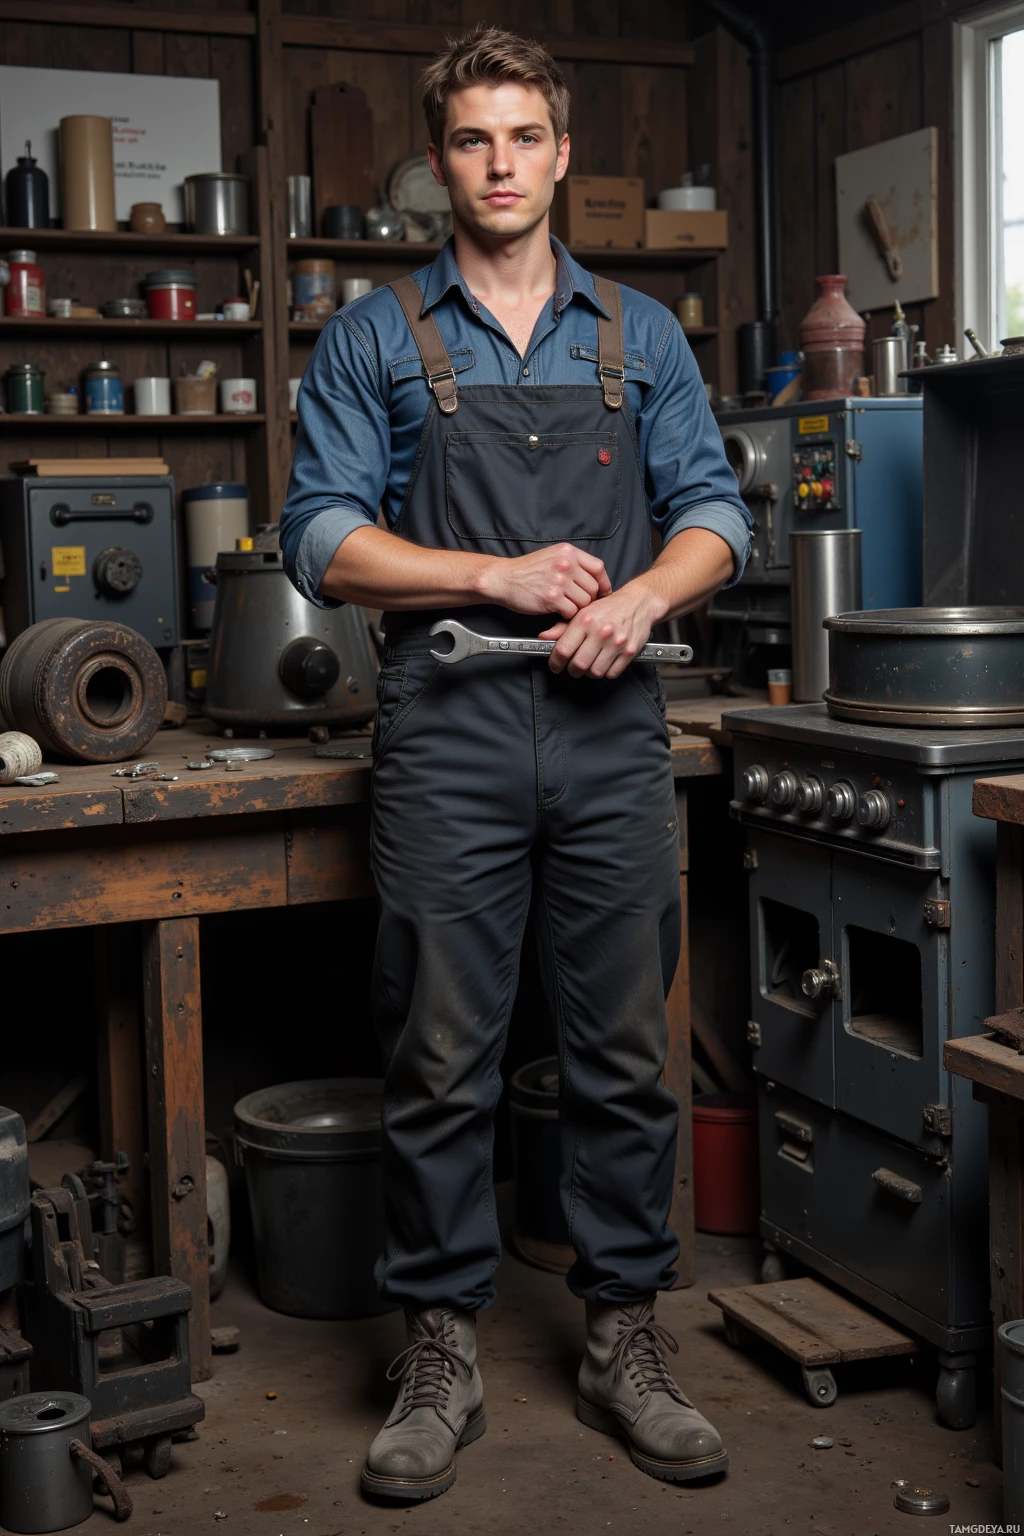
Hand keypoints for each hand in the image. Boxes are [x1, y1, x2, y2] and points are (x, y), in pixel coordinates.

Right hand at [479, 543, 610, 619]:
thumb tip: (595, 578)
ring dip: (576, 608)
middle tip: (577, 602)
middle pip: (593, 588)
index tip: (602, 592)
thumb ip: (573, 562)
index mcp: (568, 552)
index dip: (603, 582)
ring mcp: (559, 581)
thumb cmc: (527, 570)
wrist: (504, 578)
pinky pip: (571, 612)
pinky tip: (557, 611)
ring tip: (565, 606)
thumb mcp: (552, 556)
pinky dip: (566, 615)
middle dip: (588, 598)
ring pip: (584, 602)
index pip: (598, 567)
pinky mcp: (552, 598)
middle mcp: (566, 564)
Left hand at [540, 581, 664, 678]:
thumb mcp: (583, 612)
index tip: (555, 666)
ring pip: (594, 672)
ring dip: (589, 672)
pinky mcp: (630, 652)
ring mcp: (617, 643)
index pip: (563, 650)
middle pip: (578, 665)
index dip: (555, 663)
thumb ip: (562, 627)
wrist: (638, 602)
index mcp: (585, 620)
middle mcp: (600, 632)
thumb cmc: (608, 608)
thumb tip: (543, 638)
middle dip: (572, 670)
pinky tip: (604, 662)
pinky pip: (612, 673)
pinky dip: (606, 672)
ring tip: (590, 663)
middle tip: (573, 666)